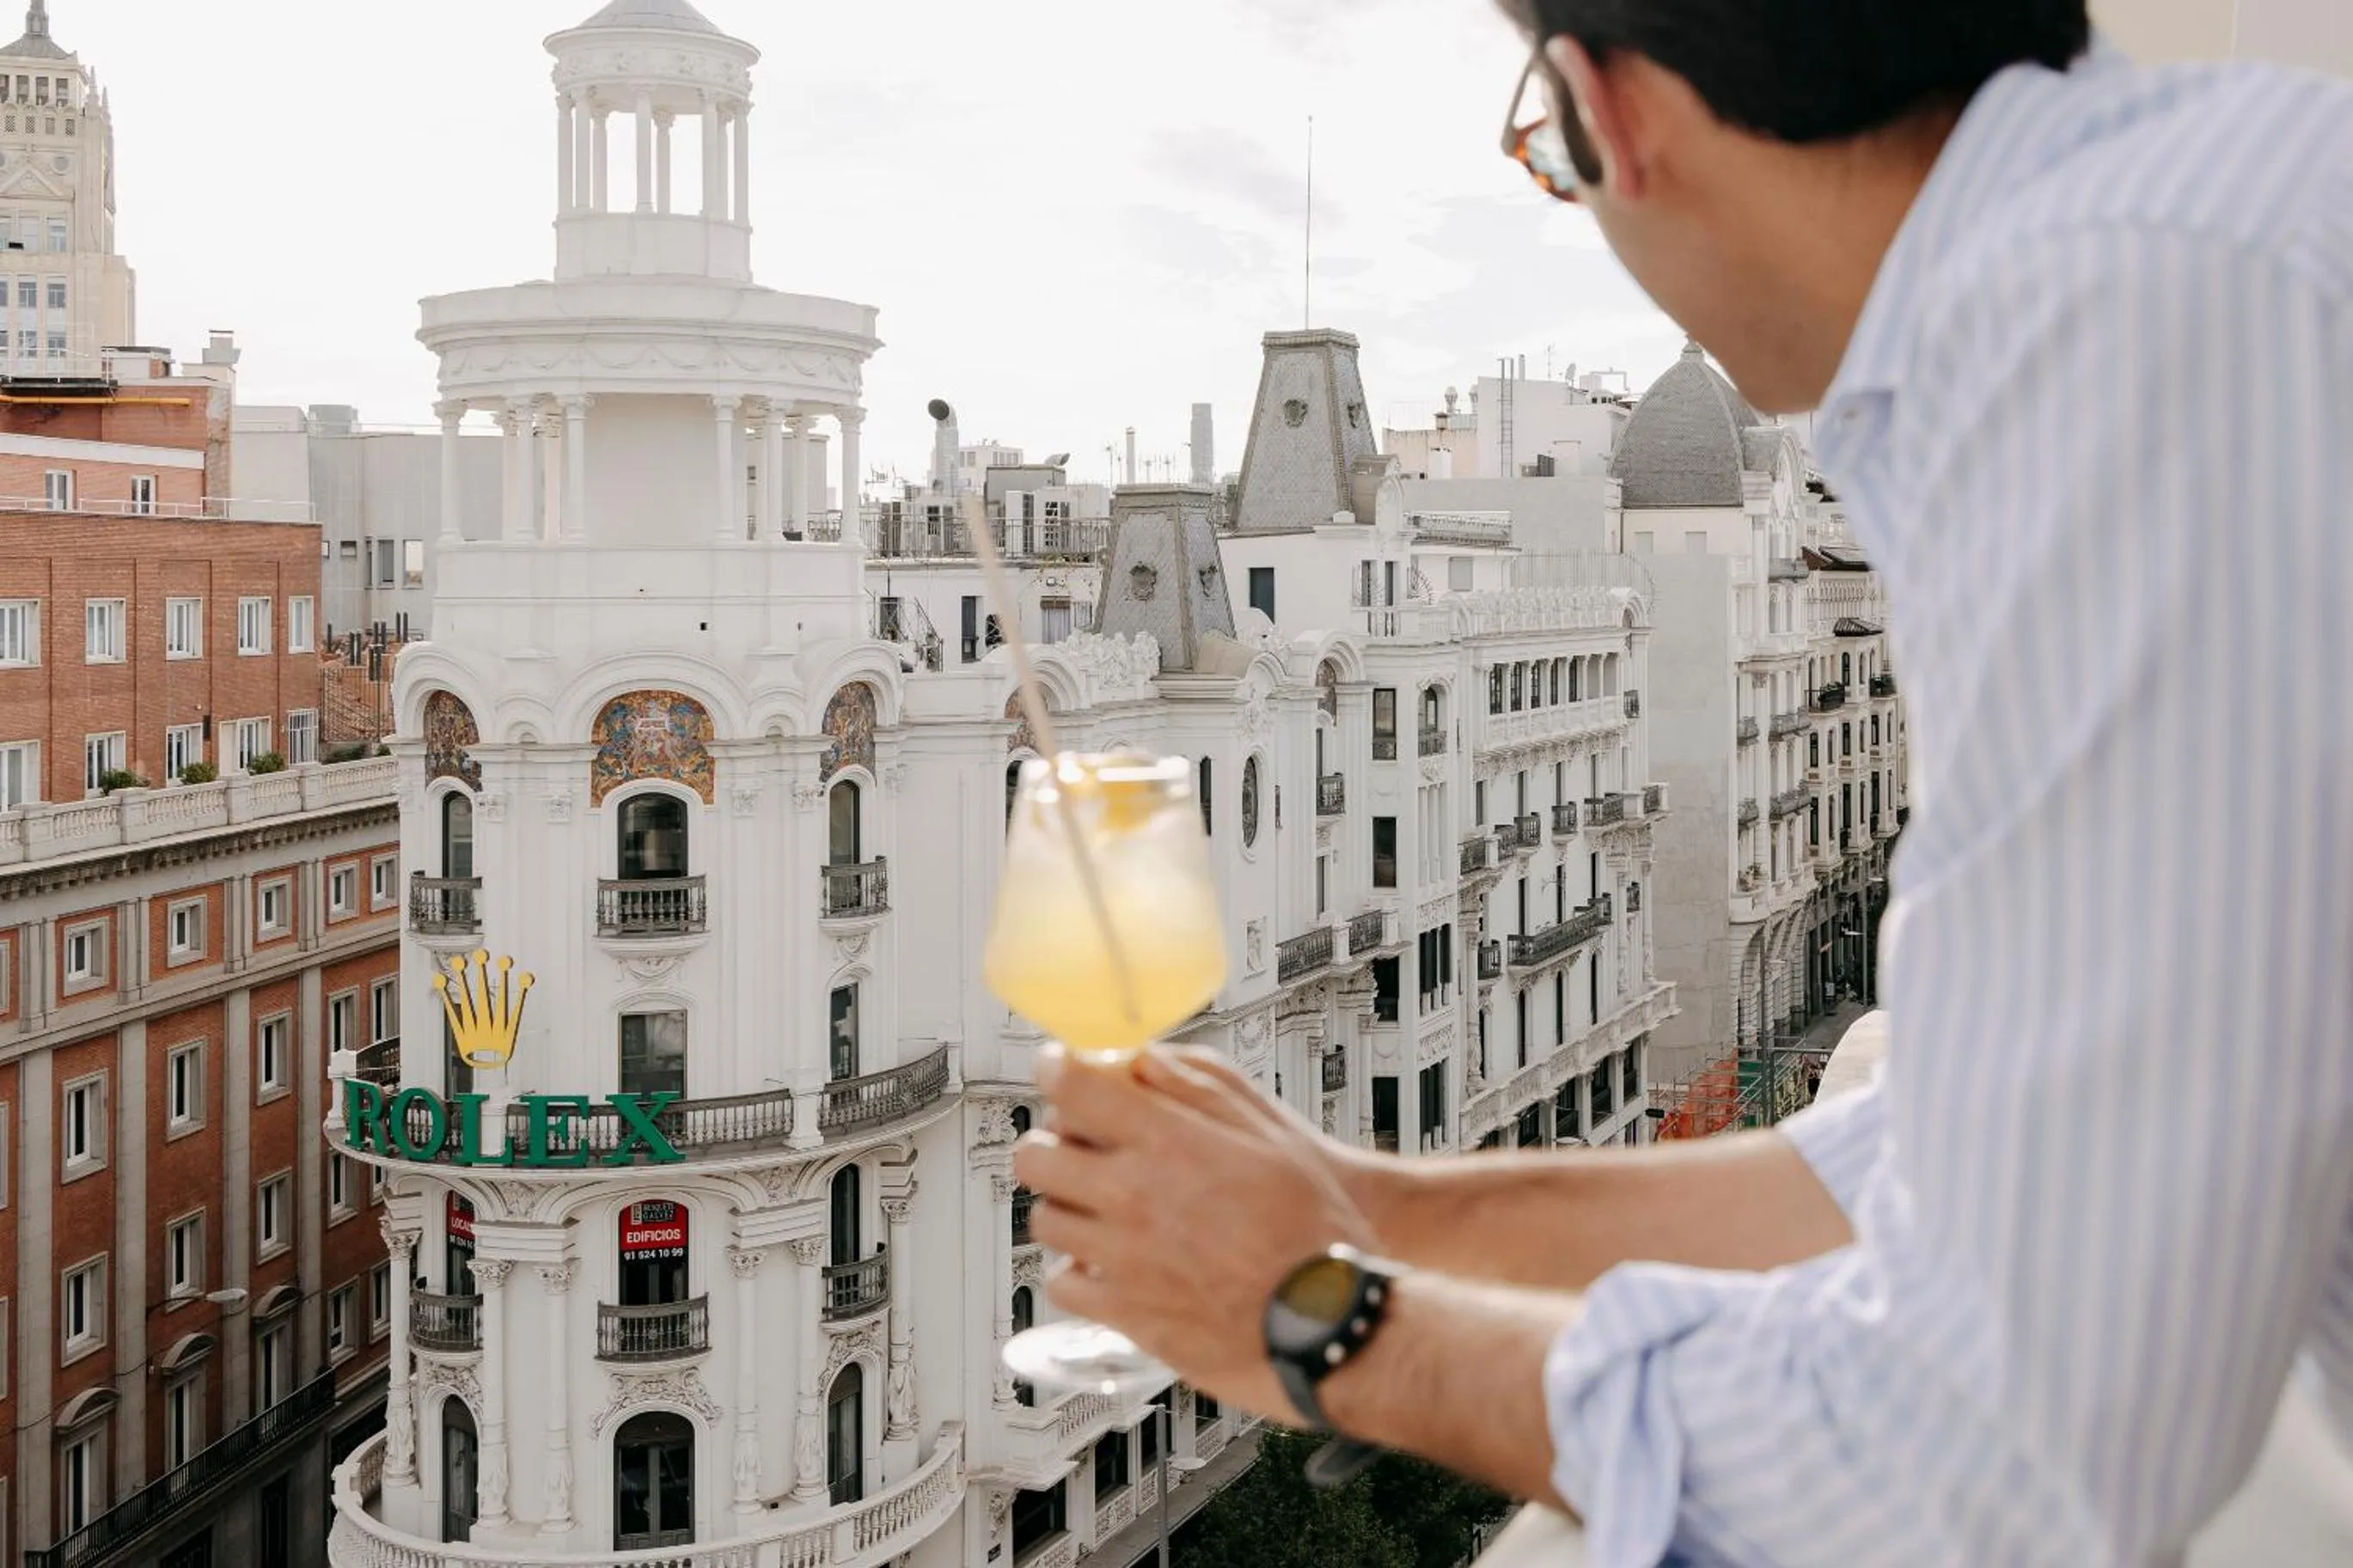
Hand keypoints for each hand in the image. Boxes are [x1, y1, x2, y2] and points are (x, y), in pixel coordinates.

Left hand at [1015, 1043, 1376, 1423]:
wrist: (1330, 1321)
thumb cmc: (1315, 1230)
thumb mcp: (1271, 1135)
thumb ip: (1200, 1091)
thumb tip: (1146, 1063)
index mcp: (1168, 1143)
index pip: (1073, 1088)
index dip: (1056, 1068)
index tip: (1057, 1068)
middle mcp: (1132, 1196)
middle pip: (1037, 1155)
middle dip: (1050, 1141)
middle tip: (1072, 1144)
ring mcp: (1120, 1257)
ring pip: (1044, 1218)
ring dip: (1063, 1204)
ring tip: (1096, 1206)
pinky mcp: (1123, 1312)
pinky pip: (1063, 1283)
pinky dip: (1076, 1269)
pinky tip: (1105, 1262)